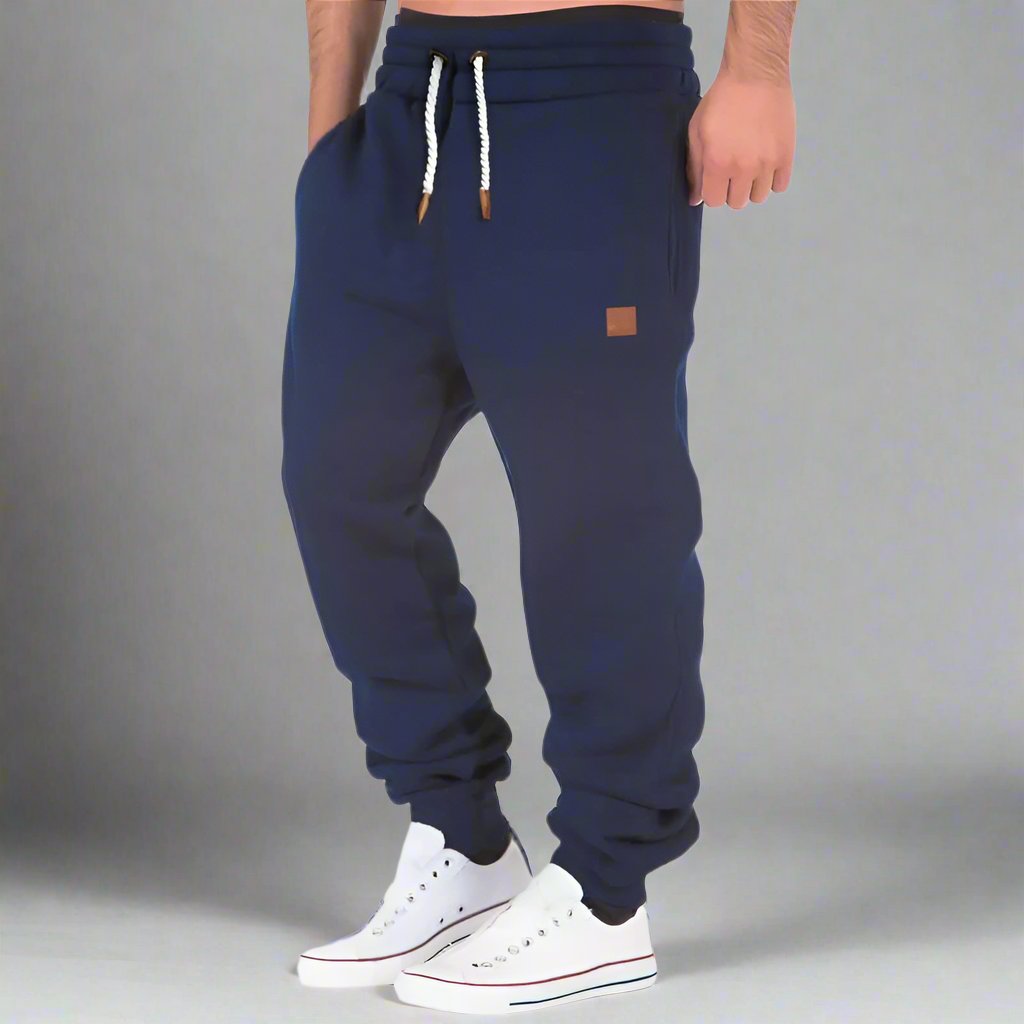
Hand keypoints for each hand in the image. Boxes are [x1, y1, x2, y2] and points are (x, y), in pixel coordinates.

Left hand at [686, 71, 795, 208]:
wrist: (755, 74)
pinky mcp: (786, 155)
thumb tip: (695, 199)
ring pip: (758, 197)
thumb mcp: (697, 132)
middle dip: (731, 189)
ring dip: (752, 187)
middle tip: (732, 169)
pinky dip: (772, 180)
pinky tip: (766, 164)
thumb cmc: (721, 101)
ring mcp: (767, 163)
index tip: (715, 177)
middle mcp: (743, 168)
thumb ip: (695, 168)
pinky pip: (780, 186)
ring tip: (750, 166)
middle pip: (736, 202)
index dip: (712, 190)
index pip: (713, 201)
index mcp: (717, 164)